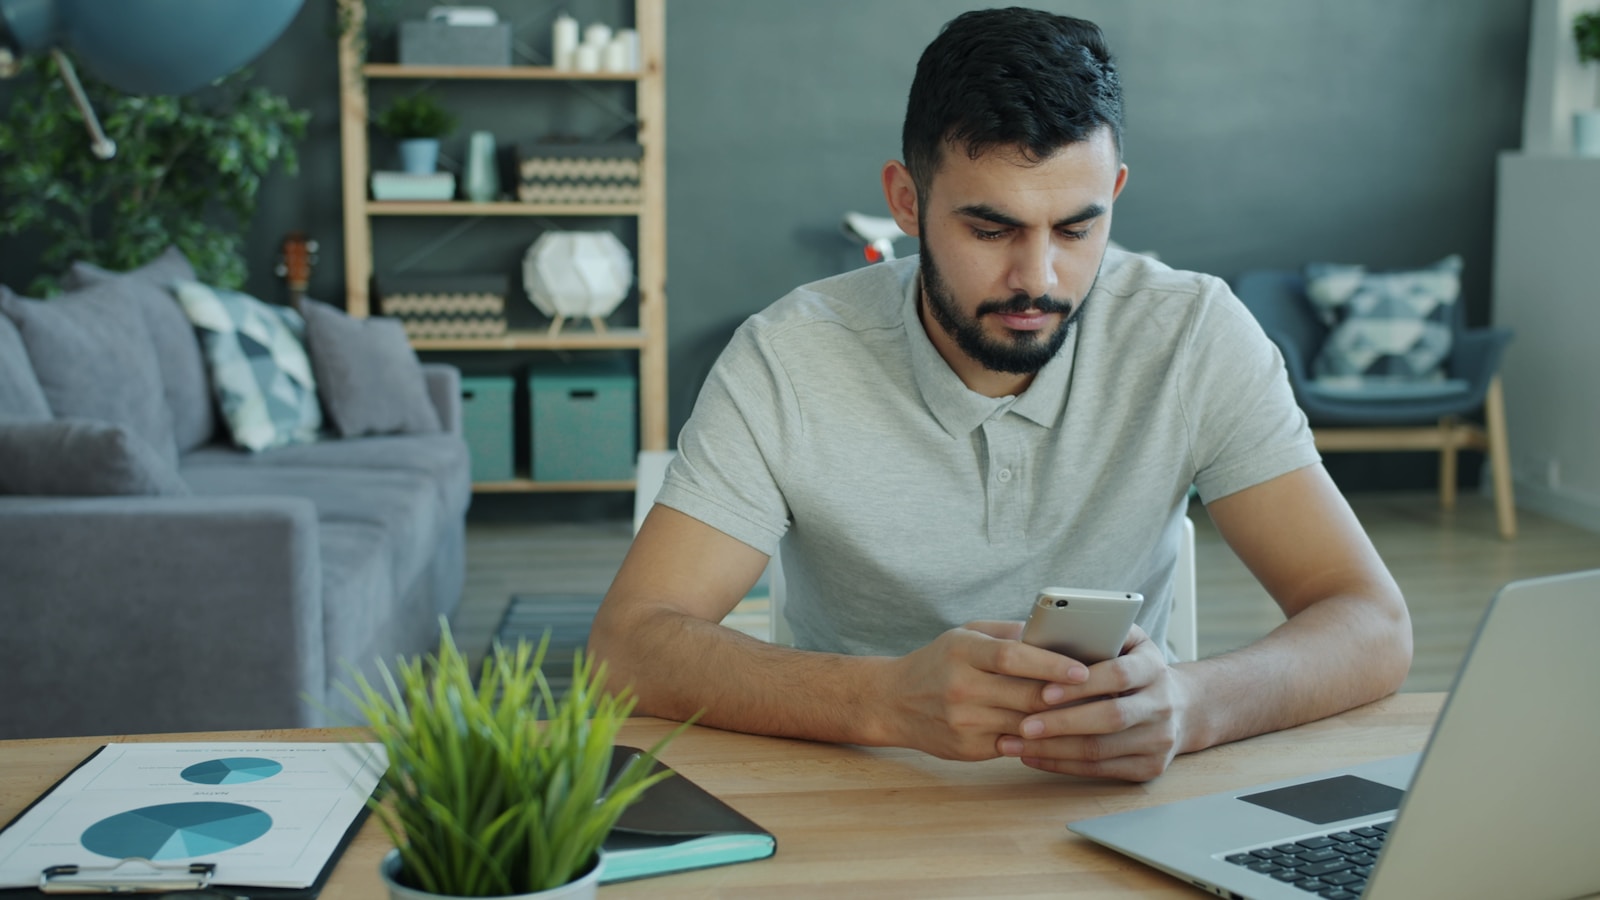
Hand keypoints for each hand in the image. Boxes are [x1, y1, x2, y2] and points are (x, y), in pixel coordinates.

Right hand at [879, 621, 1088, 760]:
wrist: (892, 701)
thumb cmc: (939, 662)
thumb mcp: (966, 635)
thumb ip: (1008, 633)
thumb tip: (1057, 635)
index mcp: (962, 651)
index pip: (1013, 657)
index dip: (1050, 664)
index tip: (1082, 670)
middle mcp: (961, 687)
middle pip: (1025, 695)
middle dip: (1066, 697)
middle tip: (1102, 695)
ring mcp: (962, 722)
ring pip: (1025, 724)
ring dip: (1059, 722)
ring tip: (1089, 714)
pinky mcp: (966, 749)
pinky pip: (1015, 745)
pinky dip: (1038, 739)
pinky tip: (1059, 733)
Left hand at [995, 626, 1189, 781]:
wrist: (1182, 707)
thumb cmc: (1134, 667)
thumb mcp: (1128, 641)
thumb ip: (1100, 632)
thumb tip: (1054, 628)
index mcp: (1153, 667)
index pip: (1118, 675)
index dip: (1081, 686)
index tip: (1044, 692)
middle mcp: (1162, 705)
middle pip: (1110, 718)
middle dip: (1063, 724)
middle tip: (1022, 726)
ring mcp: (1159, 740)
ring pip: (1101, 750)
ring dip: (1054, 750)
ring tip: (1016, 744)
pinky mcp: (1150, 767)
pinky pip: (1100, 770)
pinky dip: (1063, 765)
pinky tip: (1033, 757)